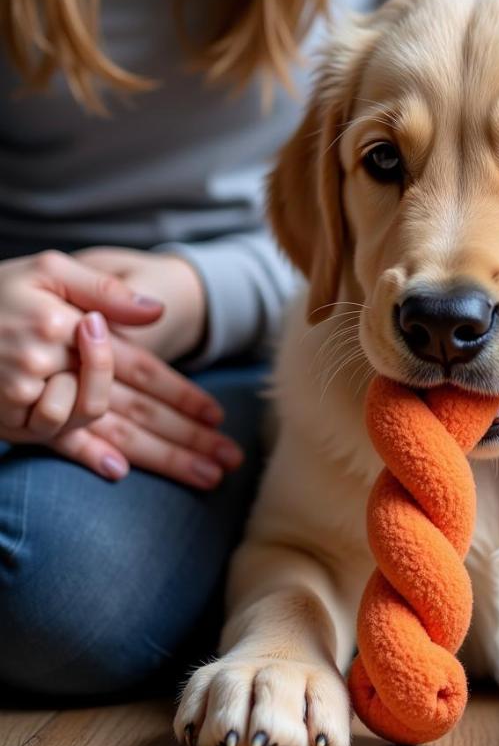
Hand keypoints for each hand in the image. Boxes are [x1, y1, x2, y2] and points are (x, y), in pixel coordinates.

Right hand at [0, 250, 241, 487]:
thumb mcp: (50, 270)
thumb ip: (107, 291)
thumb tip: (160, 312)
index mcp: (77, 332)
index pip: (144, 370)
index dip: (183, 394)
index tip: (218, 414)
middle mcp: (62, 369)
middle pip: (138, 409)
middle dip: (188, 437)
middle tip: (230, 458)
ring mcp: (39, 398)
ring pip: (112, 431)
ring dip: (160, 457)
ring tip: (204, 476)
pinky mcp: (16, 419)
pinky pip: (57, 442)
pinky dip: (88, 456)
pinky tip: (119, 474)